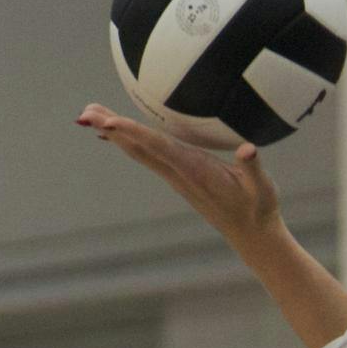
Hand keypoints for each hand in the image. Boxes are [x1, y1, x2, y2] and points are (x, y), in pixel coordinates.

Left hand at [77, 104, 283, 247]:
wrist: (252, 235)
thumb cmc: (259, 208)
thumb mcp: (262, 188)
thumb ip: (254, 168)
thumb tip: (248, 150)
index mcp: (195, 170)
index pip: (159, 147)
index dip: (134, 134)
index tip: (109, 124)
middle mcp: (179, 172)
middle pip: (138, 147)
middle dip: (111, 129)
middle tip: (84, 112)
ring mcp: (176, 175)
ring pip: (139, 150)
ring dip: (113, 132)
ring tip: (88, 115)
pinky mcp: (179, 176)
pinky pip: (147, 155)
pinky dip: (127, 141)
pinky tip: (112, 133)